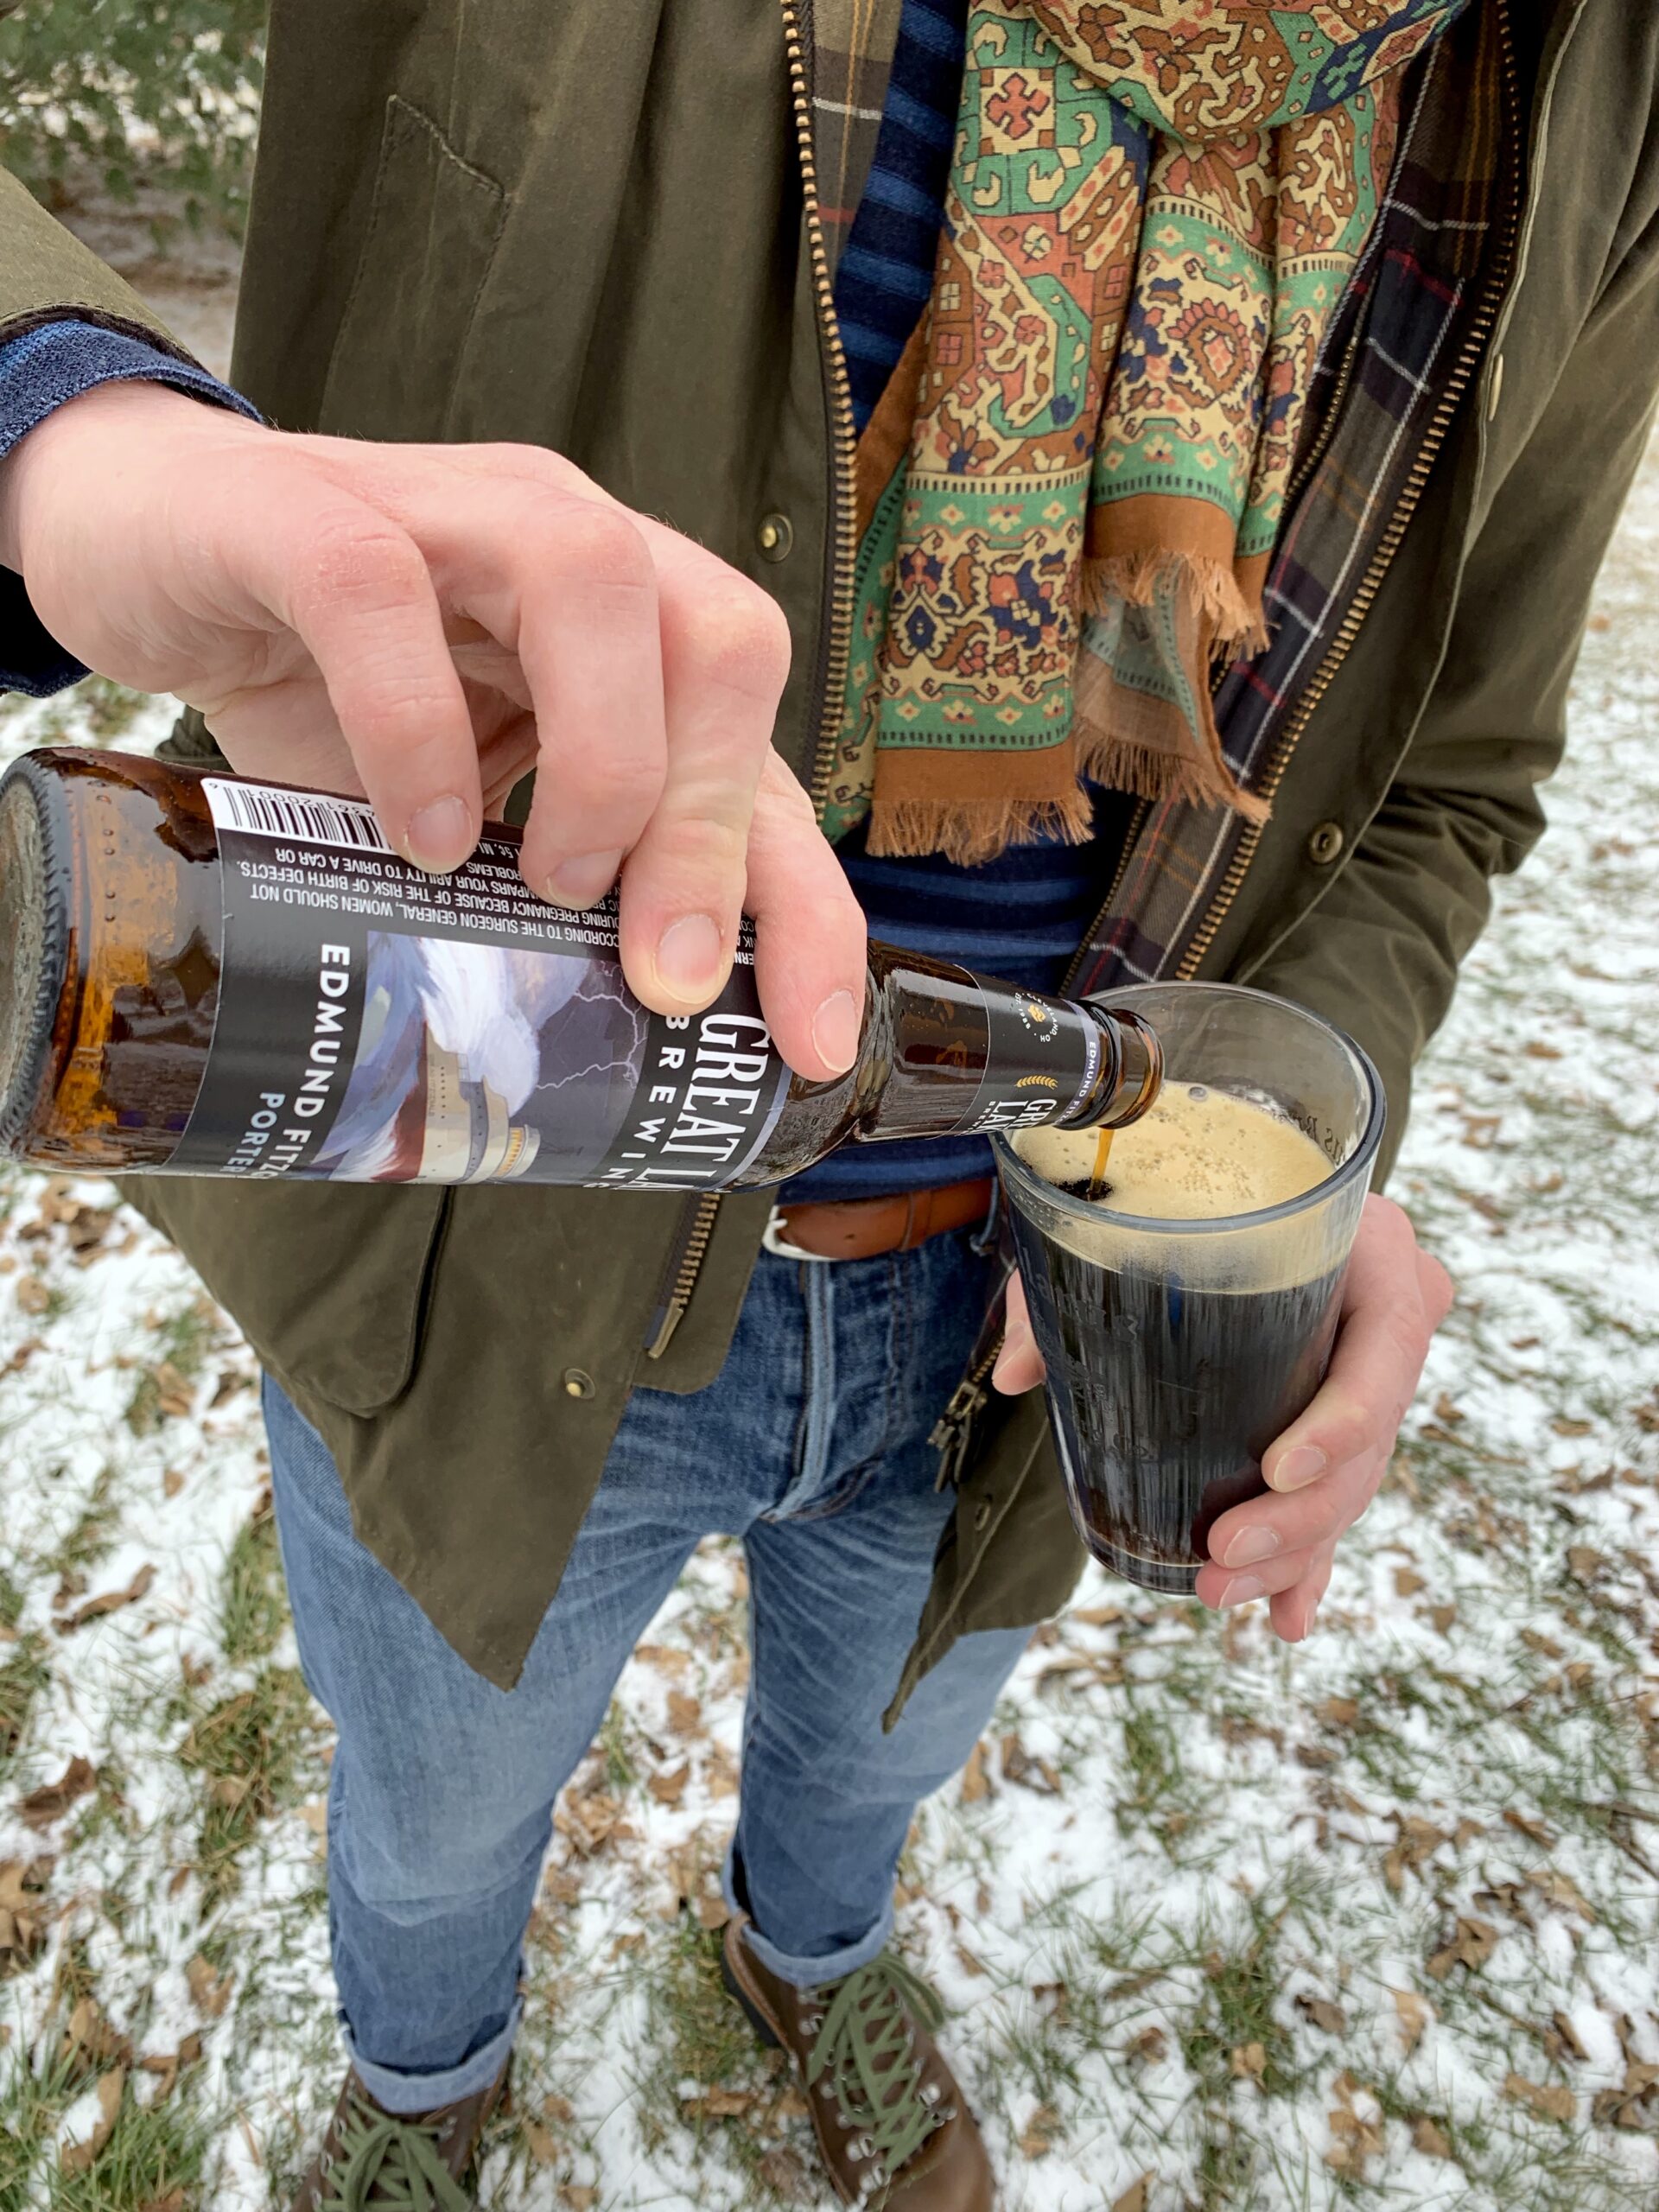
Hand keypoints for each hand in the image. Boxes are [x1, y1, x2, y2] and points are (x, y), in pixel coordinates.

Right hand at [0, 382, 865, 1077]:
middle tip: (664, 973)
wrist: (133, 546)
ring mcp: (440, 512)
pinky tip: (421, 837)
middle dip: (718, 829)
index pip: (764, 753)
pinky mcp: (299, 512)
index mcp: (624, 622)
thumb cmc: (320, 679)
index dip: (806, 898)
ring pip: (591, 578)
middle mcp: (561, 541)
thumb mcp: (459, 798)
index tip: (809, 1043)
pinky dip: (417, 728)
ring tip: (550, 886)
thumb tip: (609, 1048)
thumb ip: (539, 881)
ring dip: (604, 759)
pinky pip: (379, 596)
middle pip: (721, 642)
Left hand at [993, 1194, 1453, 1641]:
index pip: (1390, 1340)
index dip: (1344, 1418)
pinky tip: (1286, 1618)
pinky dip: (1309, 1561)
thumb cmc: (1181, 1194)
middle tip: (1221, 1554)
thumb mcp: (1126, 1220)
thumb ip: (1070, 1282)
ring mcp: (1374, 1376)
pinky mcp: (1347, 1424)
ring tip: (1219, 1592)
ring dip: (1292, 1553)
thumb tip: (1021, 1373)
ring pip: (1354, 1483)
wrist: (1231, 1189)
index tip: (1276, 1469)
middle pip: (1372, 1437)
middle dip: (1300, 1516)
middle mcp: (1388, 1314)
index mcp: (1367, 1246)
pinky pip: (1338, 1500)